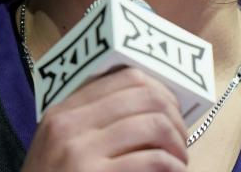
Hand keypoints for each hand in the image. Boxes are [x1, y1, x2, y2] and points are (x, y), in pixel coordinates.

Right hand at [22, 66, 187, 171]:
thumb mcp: (60, 147)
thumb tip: (149, 99)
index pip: (126, 76)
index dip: (160, 89)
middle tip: (180, 138)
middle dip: (174, 115)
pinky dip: (173, 166)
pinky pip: (153, 160)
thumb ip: (92, 121)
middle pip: (145, 96)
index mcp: (63, 111)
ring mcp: (80, 153)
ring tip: (178, 159)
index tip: (171, 109)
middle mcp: (69, 125)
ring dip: (177, 142)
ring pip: (154, 124)